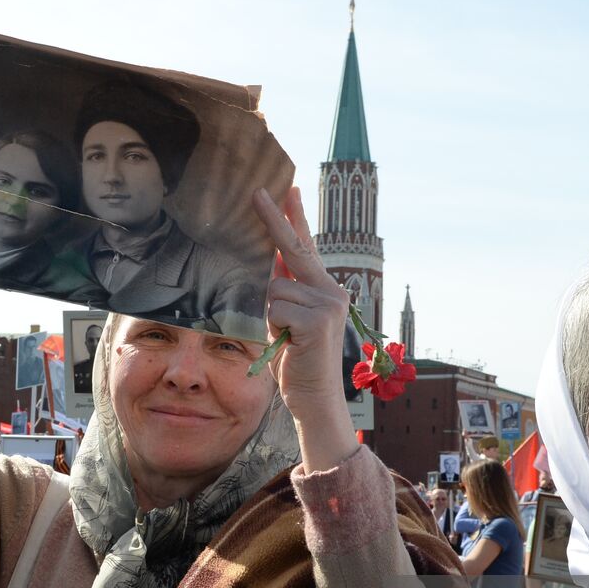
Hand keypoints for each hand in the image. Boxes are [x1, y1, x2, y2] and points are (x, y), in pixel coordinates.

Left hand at [251, 186, 356, 471]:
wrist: (315, 398)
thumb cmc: (298, 361)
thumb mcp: (286, 320)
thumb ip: (282, 291)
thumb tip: (268, 263)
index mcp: (323, 289)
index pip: (306, 246)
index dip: (295, 217)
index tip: (288, 188)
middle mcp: (331, 291)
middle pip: (295, 248)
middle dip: (275, 219)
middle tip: (257, 191)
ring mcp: (328, 304)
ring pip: (274, 287)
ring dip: (270, 314)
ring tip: (286, 338)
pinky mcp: (318, 320)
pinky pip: (276, 307)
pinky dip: (274, 326)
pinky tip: (290, 344)